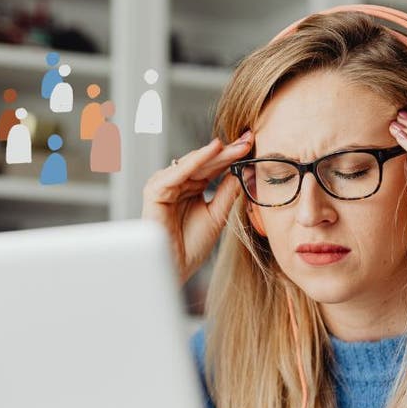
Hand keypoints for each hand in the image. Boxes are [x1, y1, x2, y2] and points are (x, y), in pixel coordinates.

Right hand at [141, 131, 253, 284]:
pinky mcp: (155, 191)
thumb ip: (227, 192)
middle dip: (227, 151)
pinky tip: (213, 151)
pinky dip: (195, 161)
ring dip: (215, 154)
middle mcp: (176, 183)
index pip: (212, 167)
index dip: (232, 156)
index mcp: (190, 187)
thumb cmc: (191, 246)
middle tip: (248, 139)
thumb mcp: (217, 215)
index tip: (252, 144)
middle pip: (204, 162)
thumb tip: (243, 170)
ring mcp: (164, 185)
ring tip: (236, 146)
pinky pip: (177, 172)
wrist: (176, 268)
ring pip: (193, 163)